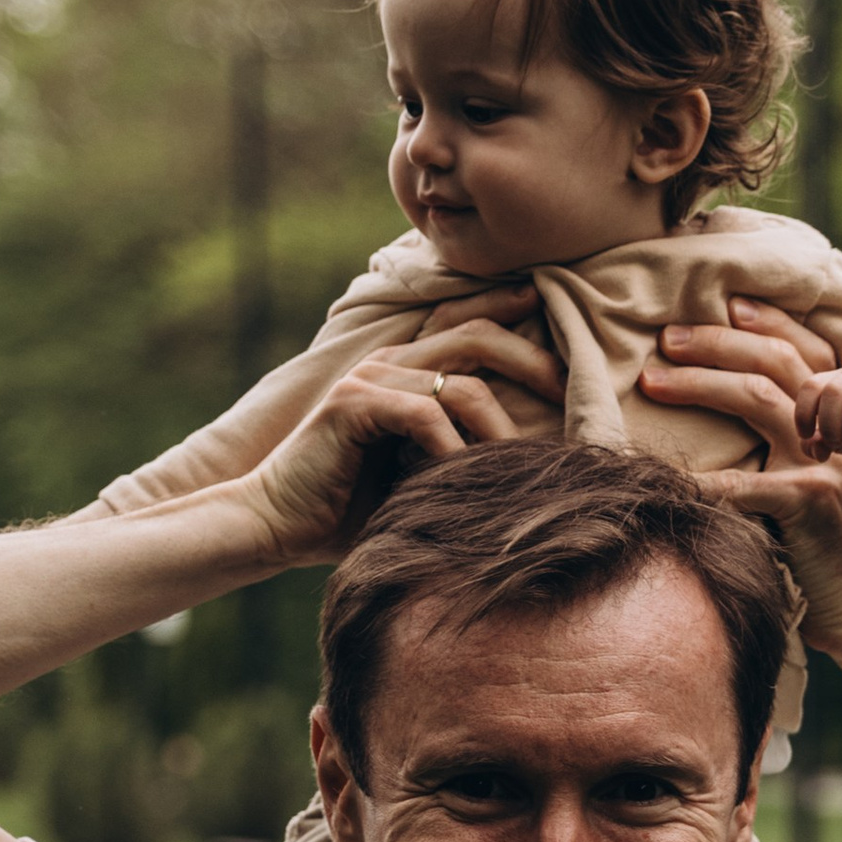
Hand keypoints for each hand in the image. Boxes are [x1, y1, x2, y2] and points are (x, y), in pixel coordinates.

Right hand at [236, 315, 563, 569]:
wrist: (274, 524)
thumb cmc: (348, 510)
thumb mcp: (417, 476)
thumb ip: (459, 456)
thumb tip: (531, 467)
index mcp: (404, 370)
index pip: (467, 326)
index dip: (514, 317)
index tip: (566, 335)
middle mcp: (388, 363)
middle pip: (476, 336)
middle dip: (531, 359)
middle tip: (567, 392)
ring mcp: (369, 379)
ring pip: (459, 383)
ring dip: (497, 427)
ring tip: (519, 466)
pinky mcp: (351, 405)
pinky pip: (424, 416)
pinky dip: (452, 450)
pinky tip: (461, 481)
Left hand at [637, 299, 841, 653]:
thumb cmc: (825, 554)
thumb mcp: (816, 485)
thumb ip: (789, 447)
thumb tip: (729, 413)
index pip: (810, 352)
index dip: (771, 323)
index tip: (728, 305)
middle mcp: (840, 433)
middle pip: (777, 364)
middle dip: (718, 343)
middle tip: (668, 338)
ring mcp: (827, 464)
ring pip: (758, 398)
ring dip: (698, 383)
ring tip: (651, 379)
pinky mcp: (809, 502)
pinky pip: (741, 481)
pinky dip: (696, 477)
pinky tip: (660, 473)